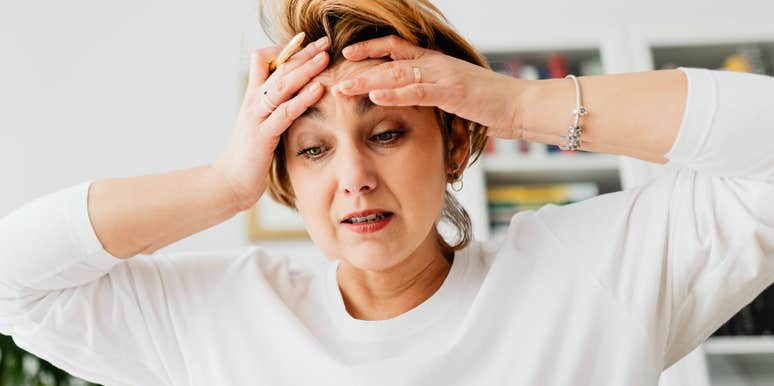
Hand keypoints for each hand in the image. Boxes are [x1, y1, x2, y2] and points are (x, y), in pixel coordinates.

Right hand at [212, 36, 329, 209]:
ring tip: (325, 57)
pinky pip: (285, 112)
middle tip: (325, 41)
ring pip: (282, 85)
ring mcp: (256, 117)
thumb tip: (298, 96)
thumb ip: (276, 108)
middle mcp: (253, 101)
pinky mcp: (263, 135)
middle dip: (303, 52)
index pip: (264, 60)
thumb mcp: (263, 124)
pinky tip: (319, 89)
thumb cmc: (251, 154)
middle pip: (278, 67)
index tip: (308, 44)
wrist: (231, 182)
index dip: (285, 50)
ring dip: (305, 69)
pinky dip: (303, 99)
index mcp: (253, 97)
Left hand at [331, 35, 529, 138]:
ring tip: (342, 87)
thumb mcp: (457, 95)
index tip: (347, 54)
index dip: (370, 49)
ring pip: (397, 73)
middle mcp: (436, 64)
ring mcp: (443, 76)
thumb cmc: (491, 104)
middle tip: (332, 74)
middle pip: (389, 59)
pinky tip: (374, 95)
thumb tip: (418, 100)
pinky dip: (394, 93)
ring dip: (367, 81)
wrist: (522, 105)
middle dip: (358, 66)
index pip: (396, 48)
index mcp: (435, 62)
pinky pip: (417, 91)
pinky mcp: (452, 92)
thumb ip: (435, 94)